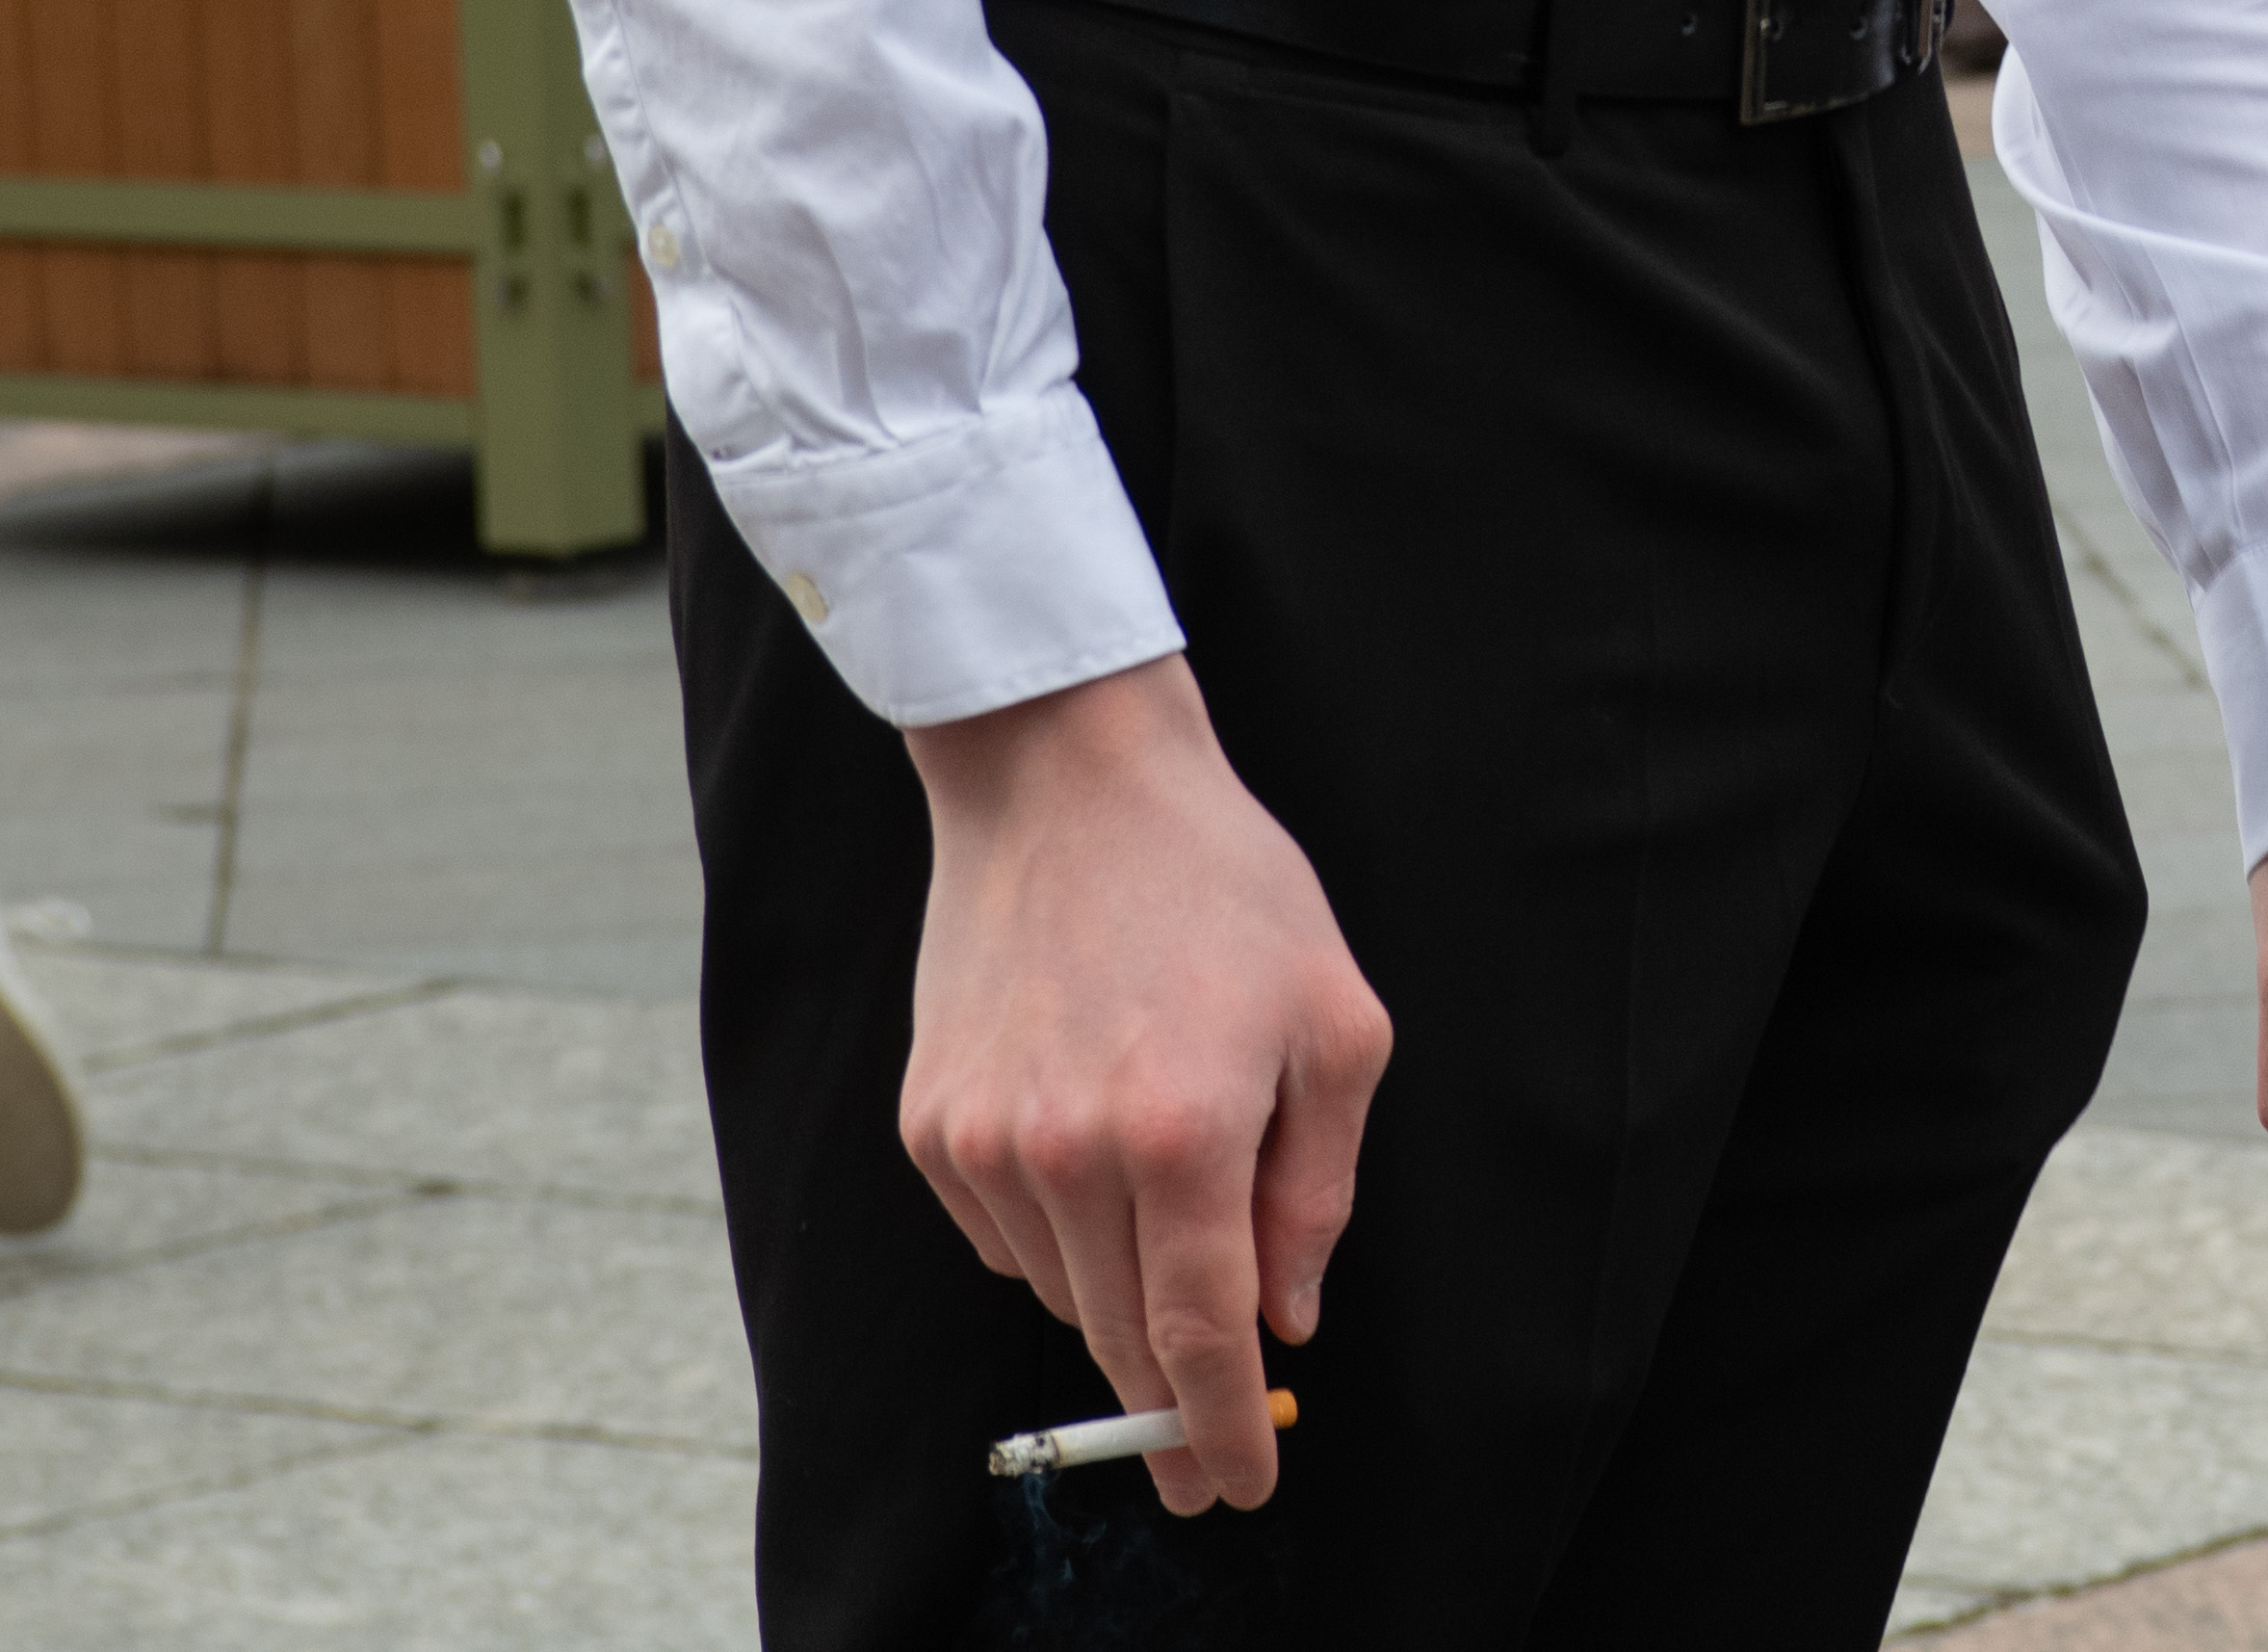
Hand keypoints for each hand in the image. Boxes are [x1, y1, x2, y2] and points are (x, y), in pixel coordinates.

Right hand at [902, 657, 1391, 1516]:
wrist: (1068, 780)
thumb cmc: (1224, 887)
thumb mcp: (1336, 1023)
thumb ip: (1317, 1191)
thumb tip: (1288, 1315)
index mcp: (1185, 1133)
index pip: (1200, 1337)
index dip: (1223, 1429)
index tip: (1240, 1487)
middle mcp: (1071, 1152)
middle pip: (1123, 1336)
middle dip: (1171, 1400)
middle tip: (1209, 1442)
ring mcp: (987, 1142)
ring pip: (1061, 1292)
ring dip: (1116, 1292)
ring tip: (1161, 1185)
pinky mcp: (932, 1125)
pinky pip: (1002, 1237)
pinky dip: (1055, 1232)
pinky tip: (1089, 1147)